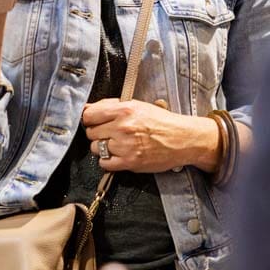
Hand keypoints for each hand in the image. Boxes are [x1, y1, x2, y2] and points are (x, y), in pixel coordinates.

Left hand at [83, 98, 219, 172]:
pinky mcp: (130, 162)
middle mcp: (122, 127)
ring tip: (115, 144)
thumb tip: (87, 109)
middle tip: (109, 133)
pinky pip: (104, 163)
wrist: (181, 139)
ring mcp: (125, 146)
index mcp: (124, 110)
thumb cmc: (160, 121)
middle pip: (91, 133)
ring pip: (96, 148)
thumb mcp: (137, 105)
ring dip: (102, 147)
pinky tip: (117, 155)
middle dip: (97, 133)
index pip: (89, 115)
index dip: (89, 119)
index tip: (93, 122)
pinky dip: (107, 161)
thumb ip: (111, 106)